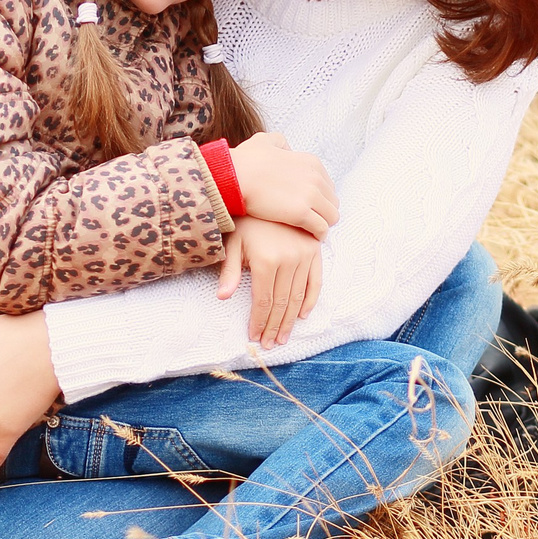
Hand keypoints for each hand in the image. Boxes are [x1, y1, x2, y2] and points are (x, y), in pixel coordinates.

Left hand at [220, 219, 321, 347]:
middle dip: (274, 327)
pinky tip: (302, 315)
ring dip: (291, 320)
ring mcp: (305, 255)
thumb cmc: (245, 222)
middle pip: (281, 303)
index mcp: (267, 260)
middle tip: (270, 344)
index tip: (255, 338)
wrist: (266, 194)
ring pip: (298, 297)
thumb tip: (221, 297)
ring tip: (283, 337)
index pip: (263, 302)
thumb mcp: (233, 244)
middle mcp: (289, 259)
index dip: (259, 322)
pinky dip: (311, 300)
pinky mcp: (315, 251)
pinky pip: (316, 281)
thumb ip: (229, 271)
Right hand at [229, 132, 338, 234]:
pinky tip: (307, 237)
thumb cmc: (244, 161)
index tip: (308, 207)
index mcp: (311, 163)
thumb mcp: (265, 141)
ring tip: (308, 231)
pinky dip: (317, 235)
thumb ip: (279, 143)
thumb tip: (285, 149)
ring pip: (332, 217)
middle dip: (322, 212)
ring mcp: (310, 195)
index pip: (328, 186)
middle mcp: (316, 178)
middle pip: (332, 202)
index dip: (319, 199)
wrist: (234, 176)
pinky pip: (321, 229)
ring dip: (322, 224)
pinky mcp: (301, 213)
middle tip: (308, 220)